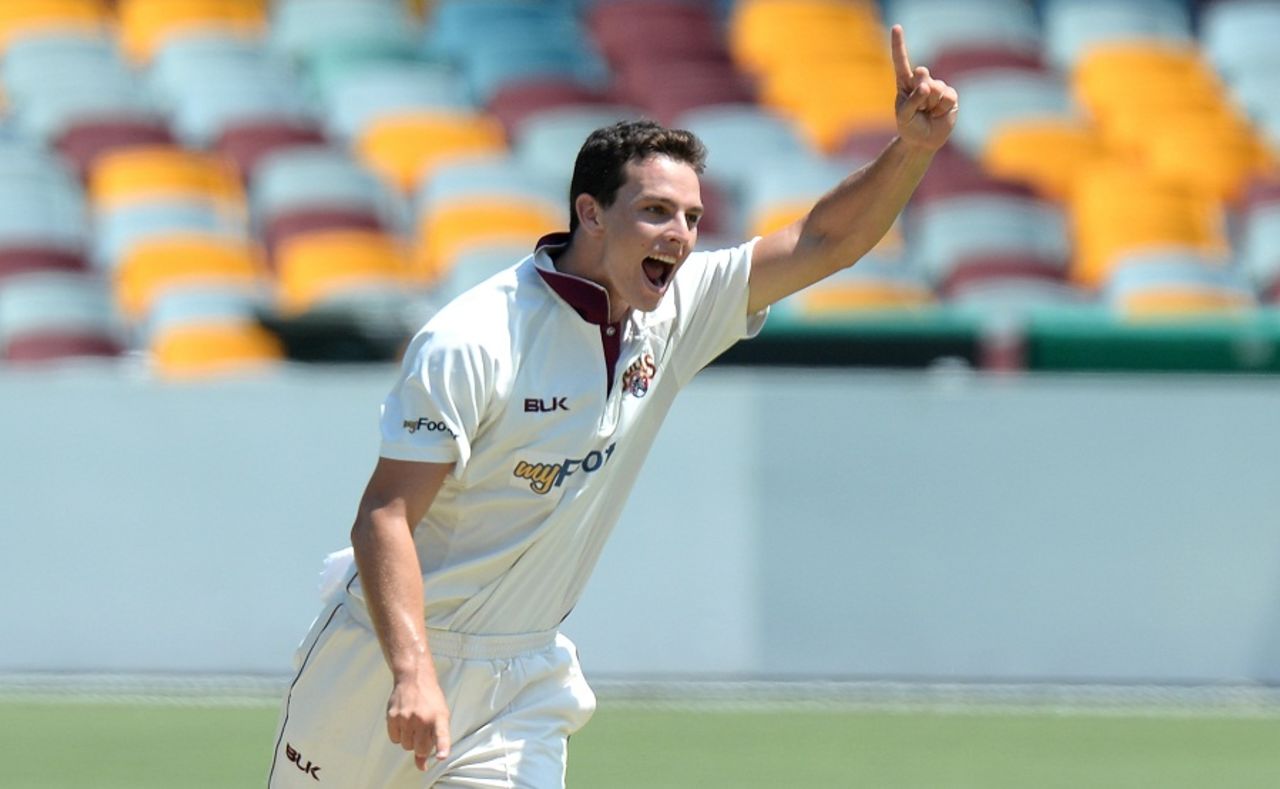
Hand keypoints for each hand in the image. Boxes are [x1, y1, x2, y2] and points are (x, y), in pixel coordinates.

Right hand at [386, 671, 451, 770]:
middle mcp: (423, 718)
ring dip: (410, 740)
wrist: (414, 678)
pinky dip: (399, 735)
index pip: (441, 736)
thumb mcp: (440, 717)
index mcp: (439, 717)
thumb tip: (422, 767)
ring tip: (413, 724)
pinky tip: (403, 721)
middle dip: (421, 746)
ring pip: (406, 746)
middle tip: (422, 732)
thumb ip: (434, 741)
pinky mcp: (393, 716)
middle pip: (420, 749)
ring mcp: (406, 717)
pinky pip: (395, 739)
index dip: (441, 748)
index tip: (441, 756)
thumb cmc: (430, 700)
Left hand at [891, 25, 957, 151]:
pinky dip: (942, 108)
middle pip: (921, 73)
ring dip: (930, 104)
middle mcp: (921, 81)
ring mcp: (937, 87)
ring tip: (927, 113)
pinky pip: (947, 97)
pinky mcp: (950, 96)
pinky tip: (938, 113)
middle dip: (919, 89)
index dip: (899, 45)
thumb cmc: (909, 126)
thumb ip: (912, 100)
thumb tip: (926, 86)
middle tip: (919, 105)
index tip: (896, 27)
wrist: (923, 141)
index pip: (901, 62)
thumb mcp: (904, 116)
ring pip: (935, 88)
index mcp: (905, 83)